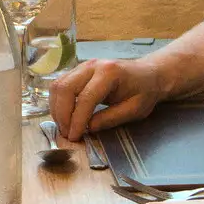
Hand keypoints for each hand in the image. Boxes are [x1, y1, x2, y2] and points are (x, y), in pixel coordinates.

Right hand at [49, 59, 163, 141]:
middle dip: (62, 114)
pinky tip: (64, 116)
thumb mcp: (135, 110)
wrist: (147, 74)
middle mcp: (92, 66)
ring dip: (56, 109)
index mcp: (109, 73)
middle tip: (67, 134)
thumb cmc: (144, 92)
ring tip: (64, 127)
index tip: (74, 137)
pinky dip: (58, 102)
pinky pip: (60, 84)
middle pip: (65, 88)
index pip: (85, 98)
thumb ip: (111, 118)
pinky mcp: (78, 70)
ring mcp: (83, 66)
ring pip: (58, 85)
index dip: (77, 120)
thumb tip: (88, 128)